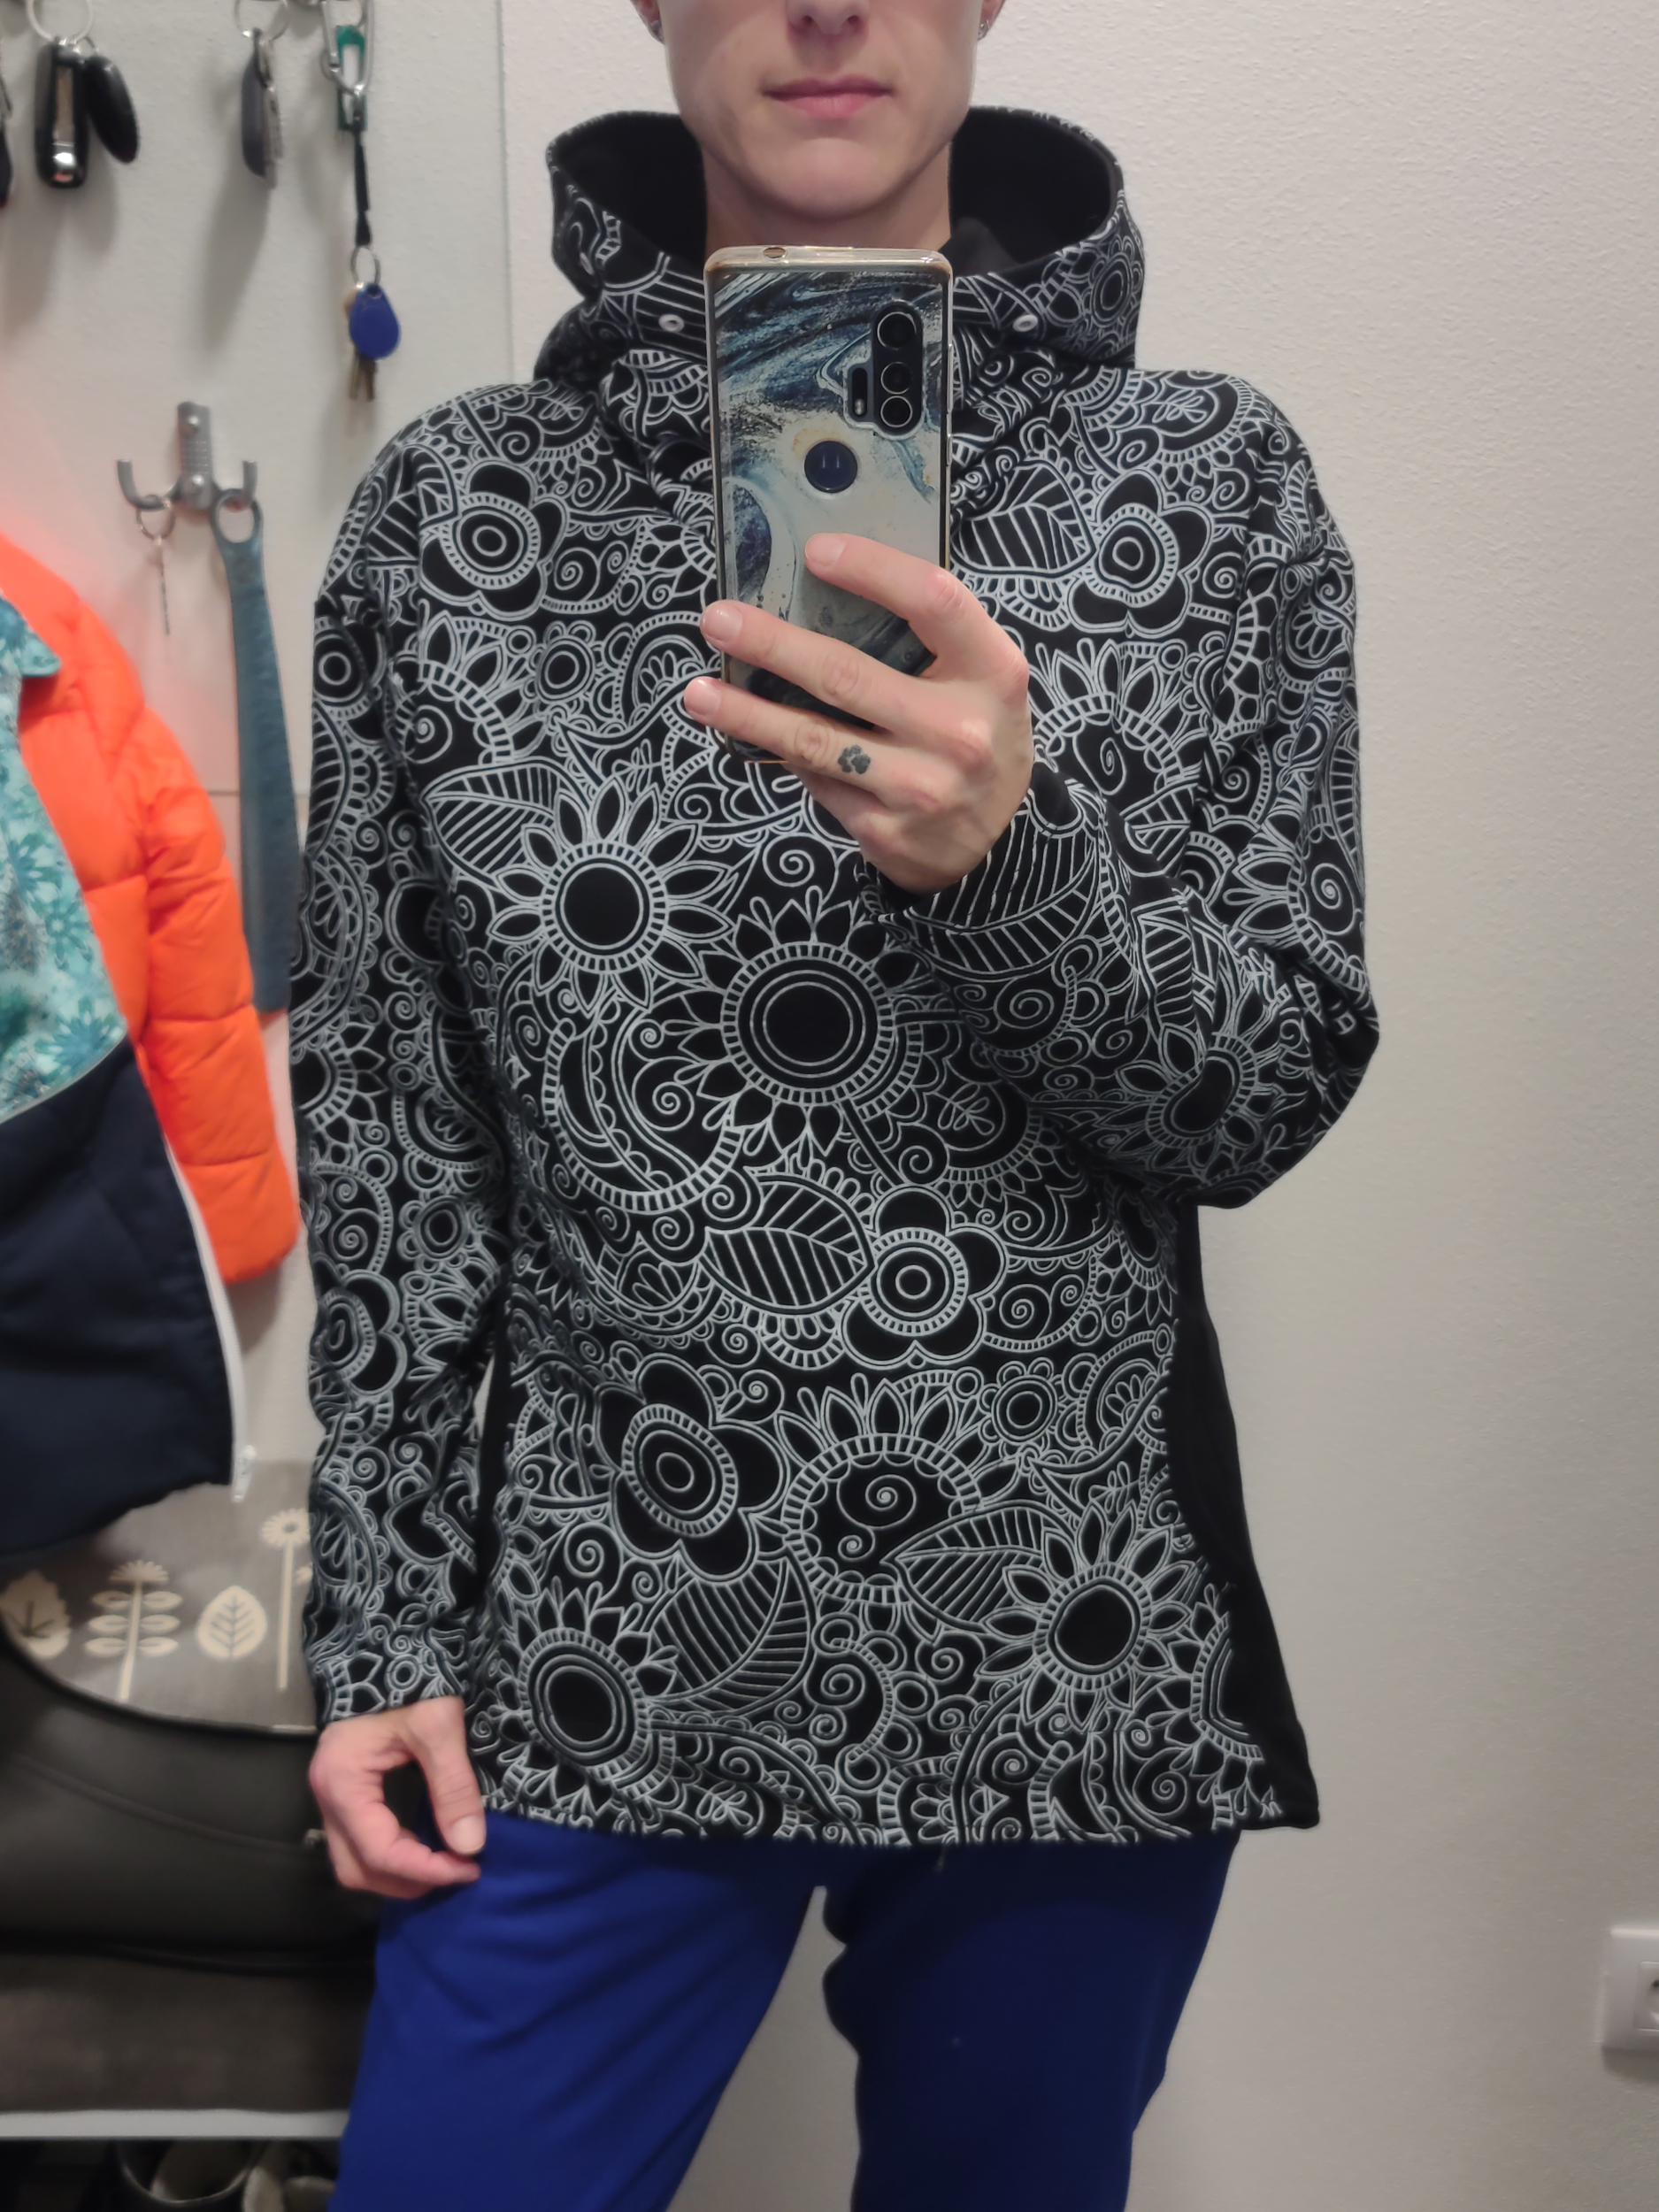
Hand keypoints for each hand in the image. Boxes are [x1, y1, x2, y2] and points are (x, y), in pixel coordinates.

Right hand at [309, 1695, 485, 1899]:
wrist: (389, 1642)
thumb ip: (452, 1786)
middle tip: (457, 1872)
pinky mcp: (346, 1790)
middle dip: (406, 1882)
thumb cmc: (412, 1677)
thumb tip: (470, 1846)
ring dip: (397, 1874)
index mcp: (343, 1781)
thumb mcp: (438, 1727)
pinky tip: (426, 1847)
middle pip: (356, 1869)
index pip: (379, 1851)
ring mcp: (331, 1794)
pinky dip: (391, 1854)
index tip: (468, 1868)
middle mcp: (327, 1795)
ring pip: (354, 1861)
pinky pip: (361, 1840)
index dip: (424, 1870)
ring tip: (445, 1865)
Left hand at [684, 534, 1032, 894]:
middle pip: (848, 675)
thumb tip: (820, 591)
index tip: (815, 551)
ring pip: (814, 738)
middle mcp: (959, 730)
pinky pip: (816, 779)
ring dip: (746, 712)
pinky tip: (739, 730)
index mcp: (992, 672)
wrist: (994, 840)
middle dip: (772, 644)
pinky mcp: (886, 829)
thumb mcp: (978, 680)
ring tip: (698, 691)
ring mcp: (921, 785)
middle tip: (718, 620)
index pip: (933, 601)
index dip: (873, 570)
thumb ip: (926, 639)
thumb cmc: (975, 734)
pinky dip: (775, 752)